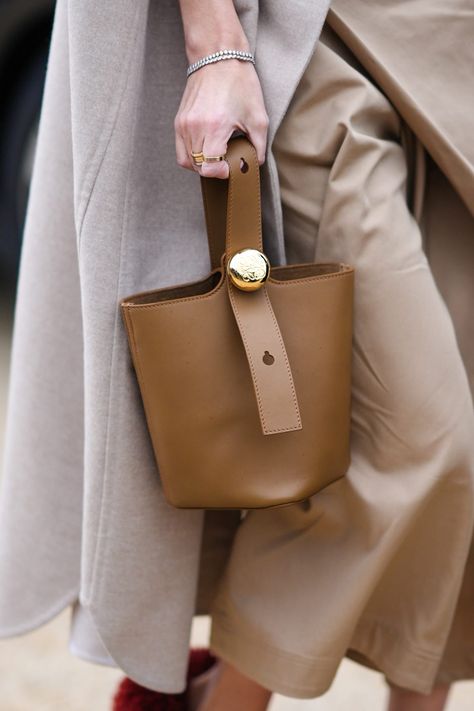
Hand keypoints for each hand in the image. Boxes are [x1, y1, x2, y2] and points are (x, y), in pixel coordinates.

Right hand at [174, 58, 269, 178]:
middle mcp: (194, 127)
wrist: (218, 56)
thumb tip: (254, 164)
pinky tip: (207, 149)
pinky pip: (181, 150)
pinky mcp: (179, 121)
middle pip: (199, 167)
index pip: (209, 167)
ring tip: (217, 154)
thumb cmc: (240, 83)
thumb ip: (258, 146)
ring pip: (187, 161)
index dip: (221, 173)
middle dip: (214, 169)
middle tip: (228, 160)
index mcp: (214, 127)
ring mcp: (183, 124)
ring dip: (202, 164)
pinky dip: (193, 156)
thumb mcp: (258, 117)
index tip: (231, 166)